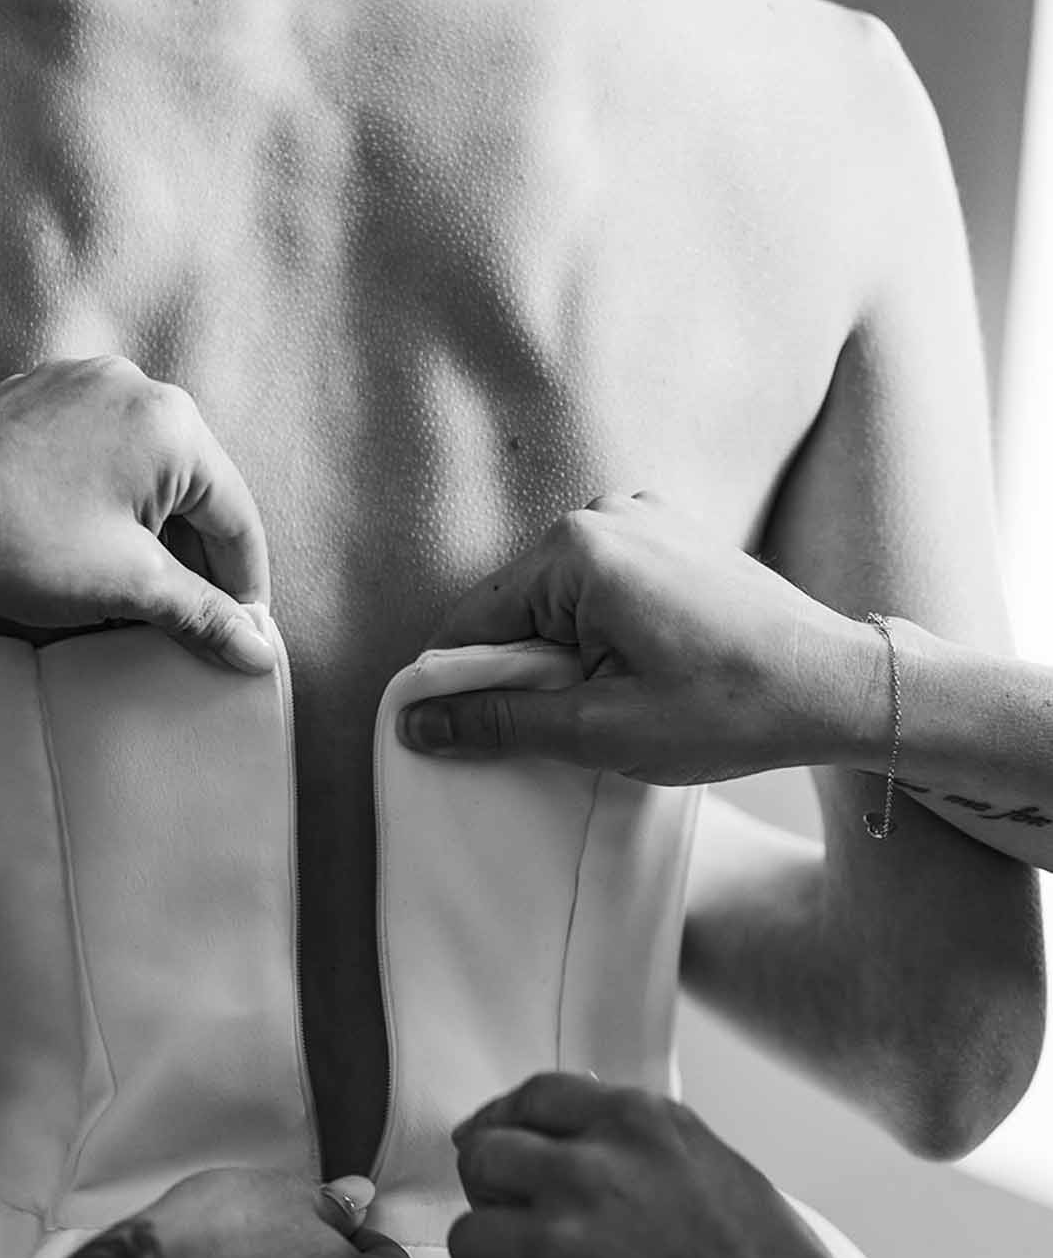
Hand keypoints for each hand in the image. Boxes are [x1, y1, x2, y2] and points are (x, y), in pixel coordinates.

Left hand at [0, 356, 275, 670]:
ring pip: (145, 471)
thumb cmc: (20, 547)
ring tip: (137, 593)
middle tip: (191, 620)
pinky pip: (99, 453)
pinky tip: (92, 551)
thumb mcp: (131, 587)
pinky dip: (110, 503)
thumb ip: (205, 614)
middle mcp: (132, 385)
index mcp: (171, 423)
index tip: (243, 631)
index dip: (245, 585)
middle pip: (194, 488)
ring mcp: (80, 384)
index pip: (235, 516)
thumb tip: (255, 649)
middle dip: (196, 559)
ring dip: (153, 532)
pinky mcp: (38, 397)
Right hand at [396, 493, 882, 779]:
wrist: (837, 688)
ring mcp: (641, 520)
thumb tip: (420, 723)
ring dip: (564, 661)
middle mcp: (604, 515)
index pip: (473, 624)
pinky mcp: (669, 538)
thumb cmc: (732, 708)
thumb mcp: (600, 730)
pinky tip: (638, 680)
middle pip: (515, 611)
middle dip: (522, 675)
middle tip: (569, 733)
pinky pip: (599, 592)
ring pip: (557, 606)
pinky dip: (598, 638)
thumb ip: (500, 721)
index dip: (456, 690)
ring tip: (616, 707)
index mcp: (578, 550)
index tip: (454, 741)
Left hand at [438, 1072, 886, 1257]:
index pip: (532, 1098)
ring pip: (468, 1238)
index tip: (502, 1152)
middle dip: (497, 1195)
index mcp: (642, 1126)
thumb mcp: (723, 1175)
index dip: (509, 1128)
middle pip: (483, 1159)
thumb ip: (645, 1153)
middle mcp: (591, 1174)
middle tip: (526, 1232)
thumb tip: (579, 1148)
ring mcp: (559, 1250)